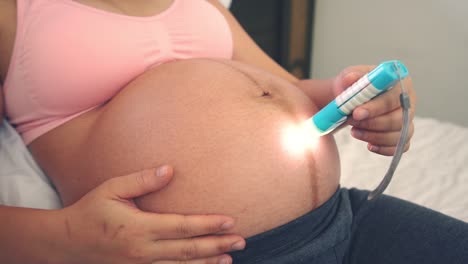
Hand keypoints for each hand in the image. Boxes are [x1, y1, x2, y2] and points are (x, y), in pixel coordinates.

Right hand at [58, 165, 244, 263]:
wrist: (68, 243)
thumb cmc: (91, 211)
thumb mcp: (112, 189)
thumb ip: (142, 180)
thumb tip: (170, 169)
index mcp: (139, 228)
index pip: (182, 226)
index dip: (208, 224)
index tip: (230, 221)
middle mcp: (143, 251)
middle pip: (188, 250)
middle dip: (217, 245)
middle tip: (241, 240)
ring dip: (207, 262)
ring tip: (229, 257)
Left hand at [333, 65, 415, 155]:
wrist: (351, 101)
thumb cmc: (353, 87)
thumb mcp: (348, 78)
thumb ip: (350, 77)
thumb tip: (350, 78)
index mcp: (400, 82)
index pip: (393, 97)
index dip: (376, 107)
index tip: (356, 113)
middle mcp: (408, 101)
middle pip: (399, 119)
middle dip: (373, 124)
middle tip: (352, 122)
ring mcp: (408, 119)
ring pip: (400, 134)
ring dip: (375, 136)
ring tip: (354, 131)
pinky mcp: (403, 135)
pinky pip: (400, 147)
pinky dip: (384, 148)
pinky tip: (369, 145)